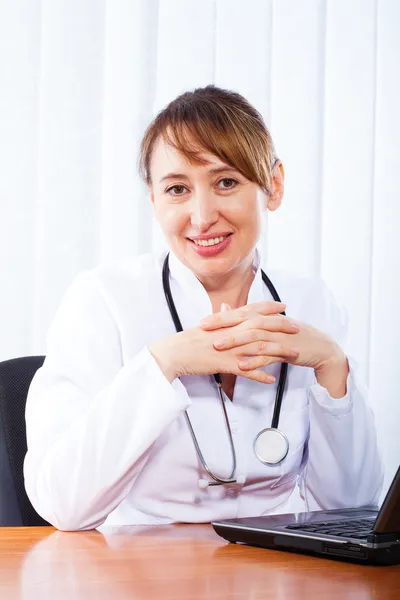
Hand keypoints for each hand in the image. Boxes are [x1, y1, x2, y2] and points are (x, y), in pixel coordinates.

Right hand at [149, 300, 297, 383]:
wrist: (174, 352)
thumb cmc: (188, 340)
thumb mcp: (207, 326)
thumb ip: (221, 317)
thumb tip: (227, 308)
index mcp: (227, 321)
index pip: (252, 310)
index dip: (269, 307)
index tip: (283, 305)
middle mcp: (231, 332)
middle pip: (262, 326)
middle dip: (281, 326)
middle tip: (297, 327)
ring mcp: (230, 348)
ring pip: (259, 348)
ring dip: (279, 351)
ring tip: (294, 354)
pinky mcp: (225, 363)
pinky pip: (247, 370)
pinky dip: (260, 374)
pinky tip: (272, 379)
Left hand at [200, 305, 344, 373]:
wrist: (321, 348)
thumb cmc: (293, 337)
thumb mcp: (271, 327)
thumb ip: (249, 320)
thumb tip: (227, 310)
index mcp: (267, 317)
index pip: (240, 314)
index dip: (221, 317)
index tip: (202, 322)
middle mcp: (272, 324)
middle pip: (244, 321)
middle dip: (223, 324)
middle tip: (204, 329)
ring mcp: (280, 337)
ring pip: (254, 337)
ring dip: (235, 341)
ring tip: (218, 346)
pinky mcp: (287, 350)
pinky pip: (268, 355)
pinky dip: (254, 360)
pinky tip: (241, 365)